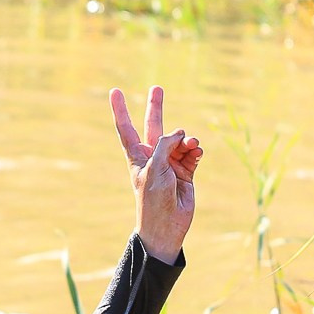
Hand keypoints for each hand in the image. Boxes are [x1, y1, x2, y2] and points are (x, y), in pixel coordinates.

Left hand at [110, 85, 200, 264]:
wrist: (166, 226)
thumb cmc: (153, 200)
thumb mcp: (155, 169)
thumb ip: (165, 145)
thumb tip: (180, 132)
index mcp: (137, 156)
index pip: (126, 128)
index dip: (121, 110)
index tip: (115, 91)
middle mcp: (153, 157)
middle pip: (154, 126)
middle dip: (156, 107)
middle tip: (157, 87)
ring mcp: (170, 163)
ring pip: (180, 140)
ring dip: (187, 140)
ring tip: (192, 145)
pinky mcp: (186, 171)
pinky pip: (192, 152)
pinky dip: (196, 150)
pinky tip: (198, 151)